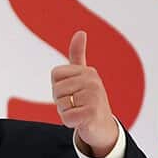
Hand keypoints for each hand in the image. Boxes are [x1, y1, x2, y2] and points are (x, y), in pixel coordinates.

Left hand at [51, 31, 119, 157]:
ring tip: (79, 111)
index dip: (58, 86)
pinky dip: (70, 122)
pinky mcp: (92, 113)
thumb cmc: (87, 99)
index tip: (71, 91)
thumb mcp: (81, 76)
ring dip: (66, 112)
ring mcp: (94, 97)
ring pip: (60, 104)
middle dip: (61, 100)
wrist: (102, 125)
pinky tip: (81, 121)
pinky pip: (67, 117)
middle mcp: (93, 81)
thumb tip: (80, 32)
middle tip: (76, 104)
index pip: (55, 75)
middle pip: (56, 89)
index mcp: (88, 71)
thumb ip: (77, 55)